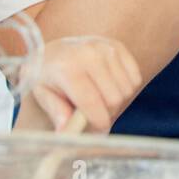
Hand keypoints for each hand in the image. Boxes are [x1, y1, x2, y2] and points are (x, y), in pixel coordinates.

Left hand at [26, 36, 142, 132]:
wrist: (56, 50)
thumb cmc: (48, 76)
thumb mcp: (43, 94)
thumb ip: (56, 112)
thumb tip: (65, 132)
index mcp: (67, 68)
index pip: (92, 102)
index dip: (98, 122)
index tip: (98, 130)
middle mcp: (89, 54)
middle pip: (114, 99)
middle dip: (107, 113)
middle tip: (96, 113)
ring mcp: (106, 48)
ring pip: (127, 90)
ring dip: (116, 101)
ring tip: (100, 98)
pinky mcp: (118, 46)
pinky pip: (135, 78)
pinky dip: (126, 88)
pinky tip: (109, 86)